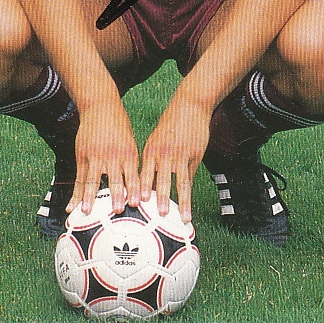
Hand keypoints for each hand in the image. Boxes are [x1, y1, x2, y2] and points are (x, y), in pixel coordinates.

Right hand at [67, 100, 139, 216]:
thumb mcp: (130, 142)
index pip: (133, 174)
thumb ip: (130, 164)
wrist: (101, 106)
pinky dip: (75, 193)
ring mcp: (95, 155)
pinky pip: (78, 178)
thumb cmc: (119, 127)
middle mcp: (112, 155)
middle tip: (117, 211)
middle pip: (115, 178)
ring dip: (90, 197)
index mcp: (128, 152)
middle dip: (116, 195)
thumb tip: (137, 189)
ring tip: (87, 211)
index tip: (135, 203)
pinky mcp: (82, 155)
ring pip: (92, 179)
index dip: (134, 189)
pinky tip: (71, 206)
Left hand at [139, 97, 210, 222]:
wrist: (189, 106)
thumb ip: (153, 160)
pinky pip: (189, 179)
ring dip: (175, 201)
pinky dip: (188, 197)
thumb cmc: (172, 124)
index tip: (130, 204)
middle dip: (153, 198)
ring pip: (175, 181)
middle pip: (156, 180)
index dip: (136, 189)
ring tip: (174, 217)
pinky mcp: (193, 155)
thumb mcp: (157, 140)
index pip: (142, 174)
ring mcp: (178, 155)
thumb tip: (146, 182)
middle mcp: (162, 154)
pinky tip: (188, 210)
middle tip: (150, 215)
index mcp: (150, 150)